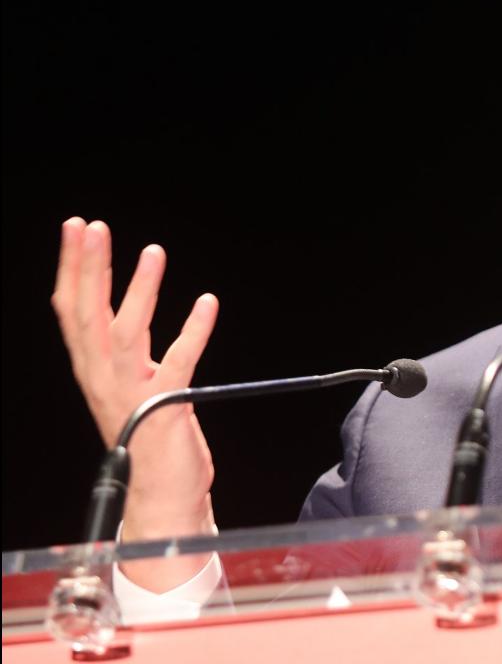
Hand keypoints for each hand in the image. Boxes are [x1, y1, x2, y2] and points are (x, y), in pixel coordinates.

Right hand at [52, 218, 218, 560]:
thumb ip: (127, 351)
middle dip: (88, 267)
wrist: (162, 497)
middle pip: (87, 315)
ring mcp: (132, 394)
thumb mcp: (131, 385)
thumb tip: (123, 307)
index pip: (73, 310)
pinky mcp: (166, 409)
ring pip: (126, 333)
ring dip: (140, 290)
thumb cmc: (150, 440)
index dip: (73, 267)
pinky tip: (208, 303)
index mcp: (94, 370)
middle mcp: (103, 379)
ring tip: (153, 251)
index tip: (77, 228)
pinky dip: (194, 330)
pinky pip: (180, 362)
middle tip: (90, 225)